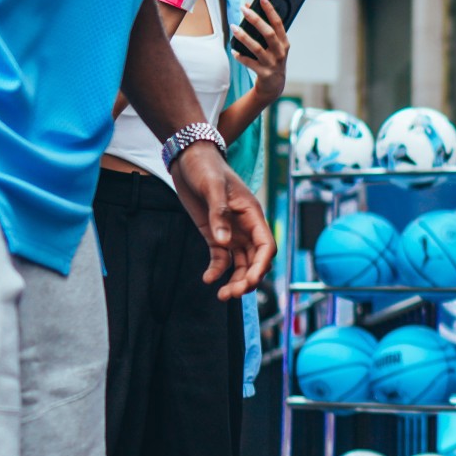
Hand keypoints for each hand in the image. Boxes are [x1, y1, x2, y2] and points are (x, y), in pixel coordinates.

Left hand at [168, 140, 275, 297]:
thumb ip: (218, 214)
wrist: (189, 159)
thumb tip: (223, 243)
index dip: (261, 266)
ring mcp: (230, 233)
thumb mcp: (212, 187)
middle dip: (247, 280)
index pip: (266, 246)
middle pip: (255, 260)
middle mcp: (246, 227)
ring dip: (235, 281)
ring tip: (222, 295)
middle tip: (231, 294)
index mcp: (252, 215)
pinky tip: (207, 279)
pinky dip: (217, 271)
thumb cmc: (206, 168)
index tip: (250, 281)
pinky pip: (221, 259)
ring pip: (240, 264)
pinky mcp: (214, 235)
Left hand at [231, 0, 289, 103]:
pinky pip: (249, 63)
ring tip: (234, 27)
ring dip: (244, 36)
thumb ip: (265, 29)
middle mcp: (280, 52)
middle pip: (268, 33)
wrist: (274, 85)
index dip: (270, 8)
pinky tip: (234, 51)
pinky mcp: (264, 73)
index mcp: (284, 42)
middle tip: (243, 9)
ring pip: (257, 48)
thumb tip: (248, 8)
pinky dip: (241, 56)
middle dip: (255, 19)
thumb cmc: (273, 59)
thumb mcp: (275, 45)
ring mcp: (272, 63)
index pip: (278, 21)